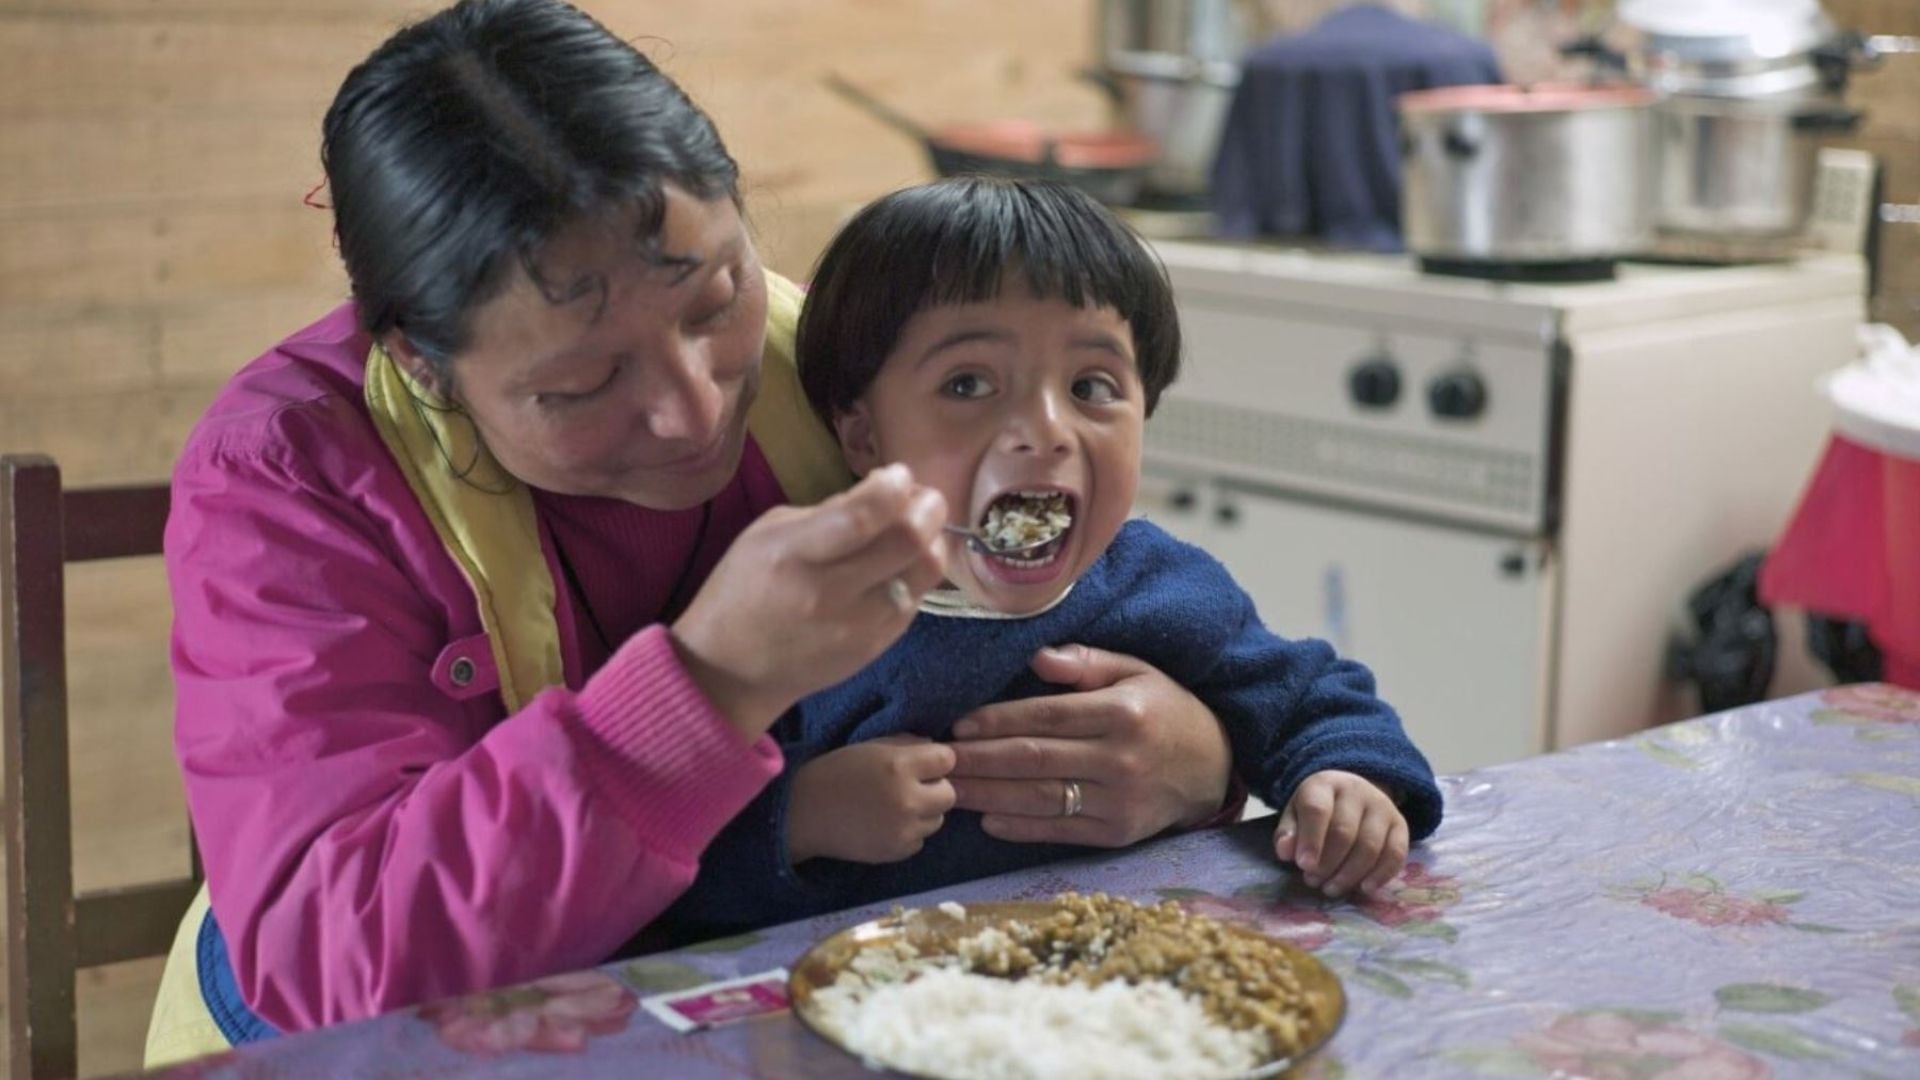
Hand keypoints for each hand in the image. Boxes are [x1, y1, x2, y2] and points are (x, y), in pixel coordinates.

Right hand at [671, 464, 946, 739]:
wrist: (734, 670)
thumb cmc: (744, 588)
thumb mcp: (769, 533)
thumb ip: (828, 511)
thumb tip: (883, 492)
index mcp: (794, 555)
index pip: (862, 517)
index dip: (894, 487)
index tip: (897, 474)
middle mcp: (831, 593)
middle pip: (908, 542)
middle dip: (928, 508)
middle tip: (921, 497)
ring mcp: (858, 626)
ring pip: (925, 573)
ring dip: (932, 541)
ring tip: (919, 529)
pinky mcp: (876, 648)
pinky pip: (916, 600)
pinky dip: (917, 574)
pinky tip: (901, 564)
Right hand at [788, 736, 957, 864]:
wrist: (804, 813)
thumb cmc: (836, 772)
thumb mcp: (871, 746)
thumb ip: (908, 743)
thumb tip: (937, 747)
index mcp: (899, 766)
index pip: (947, 760)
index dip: (936, 760)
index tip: (923, 763)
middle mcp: (907, 799)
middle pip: (949, 793)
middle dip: (934, 788)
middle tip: (911, 787)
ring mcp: (904, 830)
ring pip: (938, 819)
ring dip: (924, 812)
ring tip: (896, 806)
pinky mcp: (897, 852)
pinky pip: (921, 840)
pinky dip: (910, 832)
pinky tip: (886, 824)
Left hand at [945, 644, 1232, 846]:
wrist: (1214, 767)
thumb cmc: (1165, 710)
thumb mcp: (1137, 671)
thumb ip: (1086, 663)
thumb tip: (1037, 658)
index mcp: (1122, 713)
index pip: (1047, 717)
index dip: (998, 721)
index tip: (959, 724)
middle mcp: (1120, 759)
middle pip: (1035, 760)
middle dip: (979, 760)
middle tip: (937, 760)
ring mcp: (1119, 801)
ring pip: (1040, 798)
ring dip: (988, 795)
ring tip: (948, 789)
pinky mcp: (1117, 834)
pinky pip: (1059, 831)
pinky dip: (1020, 827)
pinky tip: (987, 819)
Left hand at [1274, 770, 1408, 898]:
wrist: (1351, 793)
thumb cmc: (1319, 809)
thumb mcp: (1295, 813)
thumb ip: (1288, 832)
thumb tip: (1286, 852)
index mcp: (1325, 784)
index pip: (1318, 810)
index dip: (1311, 841)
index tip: (1304, 866)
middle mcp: (1357, 791)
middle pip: (1344, 832)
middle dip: (1328, 863)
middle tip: (1313, 881)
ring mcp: (1382, 807)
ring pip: (1370, 846)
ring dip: (1350, 874)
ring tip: (1331, 888)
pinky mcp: (1400, 824)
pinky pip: (1396, 853)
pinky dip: (1381, 875)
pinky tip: (1364, 888)